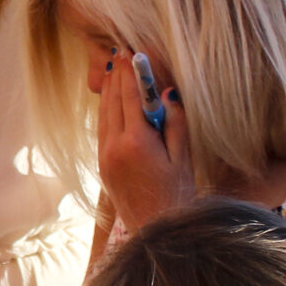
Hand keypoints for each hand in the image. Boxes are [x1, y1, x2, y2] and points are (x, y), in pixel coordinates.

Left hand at [96, 49, 194, 231]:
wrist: (156, 232)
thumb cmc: (177, 195)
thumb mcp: (183, 157)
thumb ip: (175, 122)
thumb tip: (167, 92)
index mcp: (136, 142)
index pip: (131, 98)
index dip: (130, 73)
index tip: (130, 53)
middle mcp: (114, 147)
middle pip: (112, 103)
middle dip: (116, 77)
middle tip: (118, 53)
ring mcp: (105, 157)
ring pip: (103, 115)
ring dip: (108, 92)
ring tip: (113, 70)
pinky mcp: (103, 166)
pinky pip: (102, 130)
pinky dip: (107, 111)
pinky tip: (111, 103)